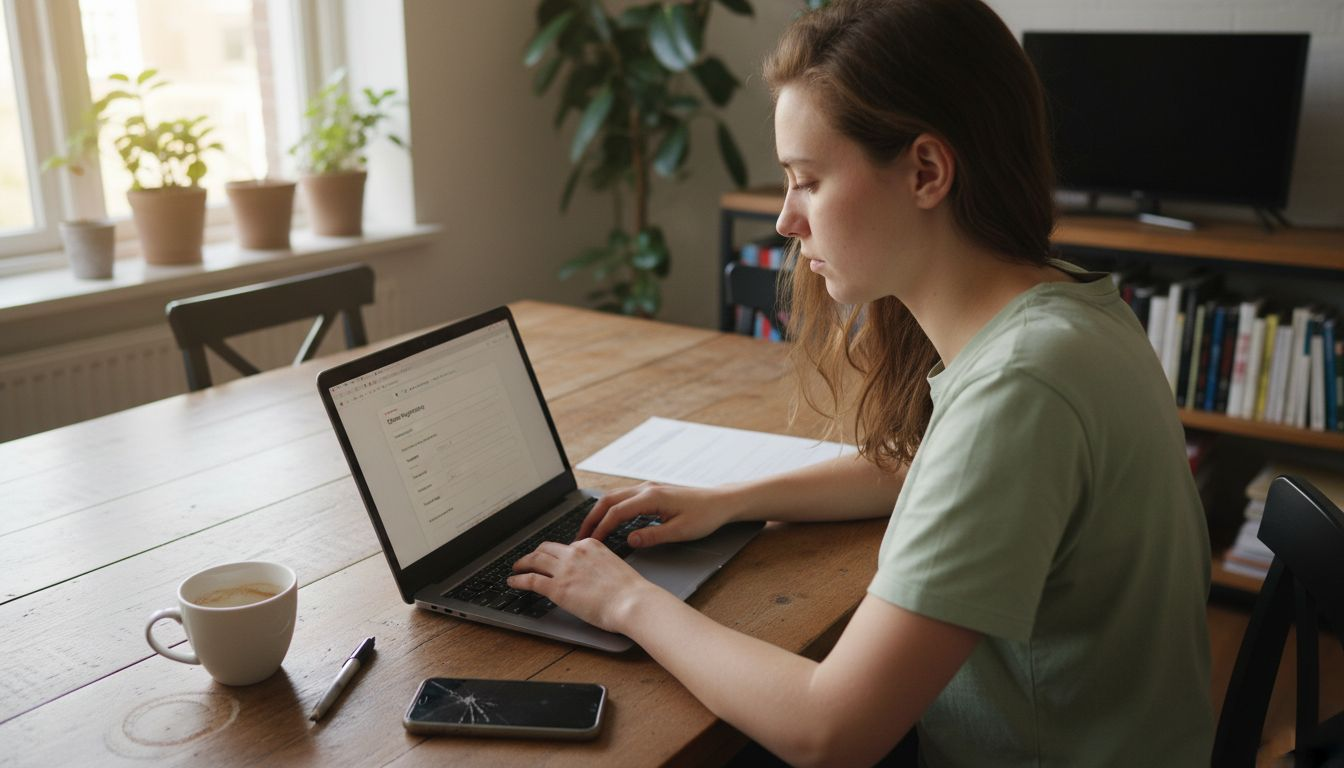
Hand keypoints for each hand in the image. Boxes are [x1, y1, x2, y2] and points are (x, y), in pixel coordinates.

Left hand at [507, 539, 655, 632]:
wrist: (632, 601)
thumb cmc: (630, 591)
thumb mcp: (614, 567)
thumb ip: (598, 566)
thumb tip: (591, 576)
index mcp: (591, 545)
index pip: (567, 546)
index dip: (556, 554)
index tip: (551, 559)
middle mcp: (575, 552)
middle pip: (547, 548)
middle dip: (535, 554)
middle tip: (529, 560)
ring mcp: (565, 569)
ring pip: (535, 560)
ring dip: (523, 563)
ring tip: (516, 568)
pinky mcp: (557, 588)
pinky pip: (531, 579)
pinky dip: (518, 579)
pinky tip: (513, 581)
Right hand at [576, 482, 738, 547]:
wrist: (721, 502)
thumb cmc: (705, 516)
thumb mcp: (681, 531)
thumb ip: (654, 535)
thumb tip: (629, 540)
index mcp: (652, 497)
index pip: (617, 512)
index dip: (601, 528)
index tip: (591, 543)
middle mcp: (646, 489)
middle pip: (609, 500)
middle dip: (591, 518)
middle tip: (580, 538)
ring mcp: (648, 489)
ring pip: (614, 497)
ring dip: (599, 513)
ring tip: (589, 531)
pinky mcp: (651, 493)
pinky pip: (624, 499)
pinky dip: (611, 510)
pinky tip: (608, 523)